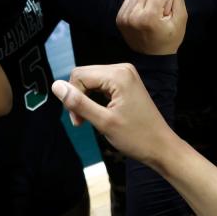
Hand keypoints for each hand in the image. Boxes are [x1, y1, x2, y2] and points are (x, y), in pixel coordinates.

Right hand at [52, 63, 171, 162]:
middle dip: (78, 97)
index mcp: (118, 74)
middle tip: (81, 122)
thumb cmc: (136, 137)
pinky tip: (99, 113)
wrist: (161, 147)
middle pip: (84, 75)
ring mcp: (125, 74)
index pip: (79, 75)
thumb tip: (55, 86)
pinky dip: (95, 98)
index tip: (78, 121)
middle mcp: (122, 68)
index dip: (72, 97)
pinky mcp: (126, 82)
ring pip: (90, 80)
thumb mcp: (103, 122)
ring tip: (89, 120)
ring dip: (85, 99)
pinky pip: (100, 84)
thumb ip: (78, 103)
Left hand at [115, 0, 187, 54]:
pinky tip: (144, 16)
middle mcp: (132, 16)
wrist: (152, 57)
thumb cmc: (170, 38)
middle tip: (160, 16)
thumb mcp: (181, 18)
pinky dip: (139, 4)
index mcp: (148, 17)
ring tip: (152, 17)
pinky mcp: (119, 17)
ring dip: (148, 0)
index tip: (167, 14)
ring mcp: (123, 17)